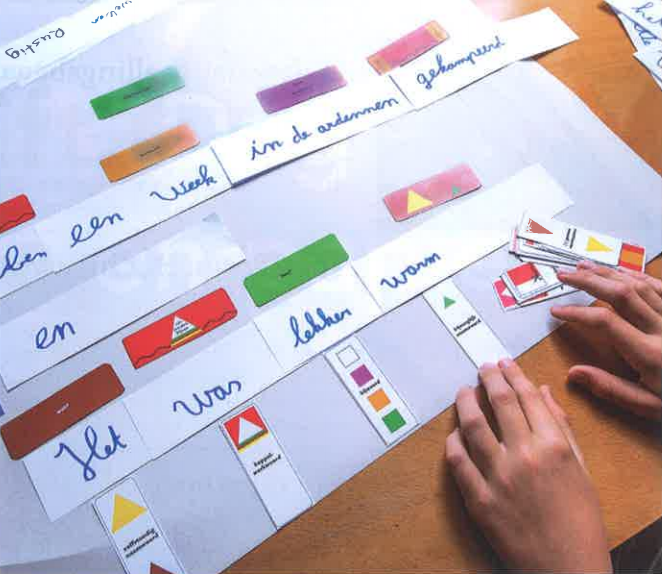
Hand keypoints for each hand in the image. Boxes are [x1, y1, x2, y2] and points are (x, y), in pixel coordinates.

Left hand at [446, 360, 611, 572]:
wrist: (566, 568)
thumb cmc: (580, 520)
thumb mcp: (581, 470)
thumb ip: (561, 427)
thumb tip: (543, 391)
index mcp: (554, 447)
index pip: (528, 397)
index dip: (514, 374)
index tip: (504, 363)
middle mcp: (524, 457)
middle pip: (499, 403)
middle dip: (489, 378)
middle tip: (482, 368)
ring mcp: (498, 478)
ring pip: (473, 426)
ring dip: (465, 403)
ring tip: (464, 391)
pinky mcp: (478, 500)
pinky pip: (457, 462)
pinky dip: (453, 442)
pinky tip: (453, 433)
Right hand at [552, 261, 661, 420]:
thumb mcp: (651, 408)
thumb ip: (612, 389)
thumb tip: (573, 373)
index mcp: (650, 353)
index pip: (605, 322)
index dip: (576, 313)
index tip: (556, 311)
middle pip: (620, 294)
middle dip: (588, 281)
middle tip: (564, 275)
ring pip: (640, 285)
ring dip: (609, 273)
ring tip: (585, 266)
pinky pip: (661, 287)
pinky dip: (637, 277)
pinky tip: (622, 273)